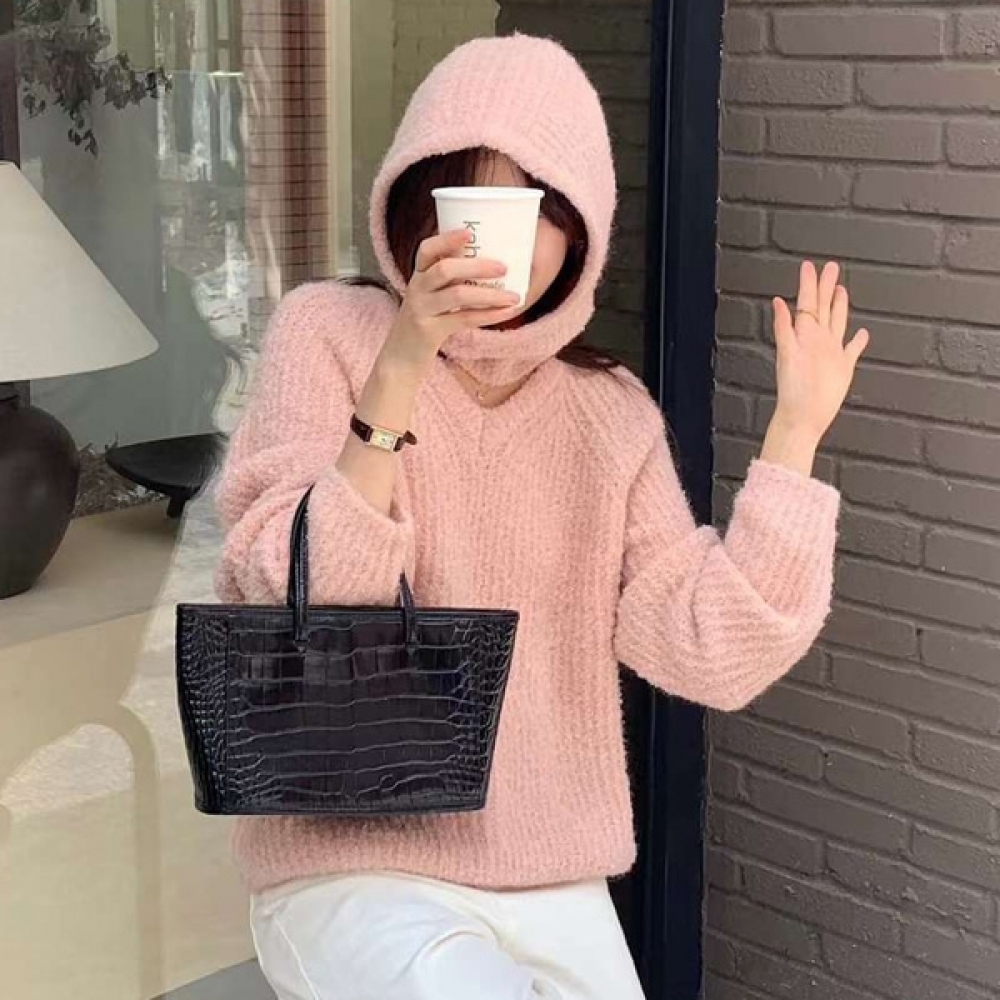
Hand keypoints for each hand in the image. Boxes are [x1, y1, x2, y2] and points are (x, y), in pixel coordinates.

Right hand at [382, 229, 521, 370]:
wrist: (401, 357)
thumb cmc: (425, 322)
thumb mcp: (431, 296)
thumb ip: (451, 281)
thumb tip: (492, 265)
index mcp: (419, 275)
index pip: (427, 249)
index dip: (447, 239)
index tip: (469, 233)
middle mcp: (417, 288)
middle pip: (445, 269)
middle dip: (477, 266)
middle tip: (504, 266)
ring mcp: (421, 309)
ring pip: (457, 295)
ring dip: (489, 294)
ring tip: (514, 296)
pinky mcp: (429, 331)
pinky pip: (463, 319)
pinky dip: (488, 315)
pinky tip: (506, 313)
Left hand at [771, 261, 869, 442]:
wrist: (804, 416)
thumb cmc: (794, 389)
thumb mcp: (787, 353)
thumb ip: (783, 327)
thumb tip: (778, 302)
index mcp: (805, 335)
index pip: (807, 303)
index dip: (809, 284)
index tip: (809, 266)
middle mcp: (818, 340)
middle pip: (824, 307)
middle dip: (826, 286)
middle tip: (831, 267)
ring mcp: (831, 352)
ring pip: (837, 323)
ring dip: (839, 306)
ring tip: (841, 290)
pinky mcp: (842, 367)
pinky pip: (852, 350)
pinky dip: (857, 341)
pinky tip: (862, 333)